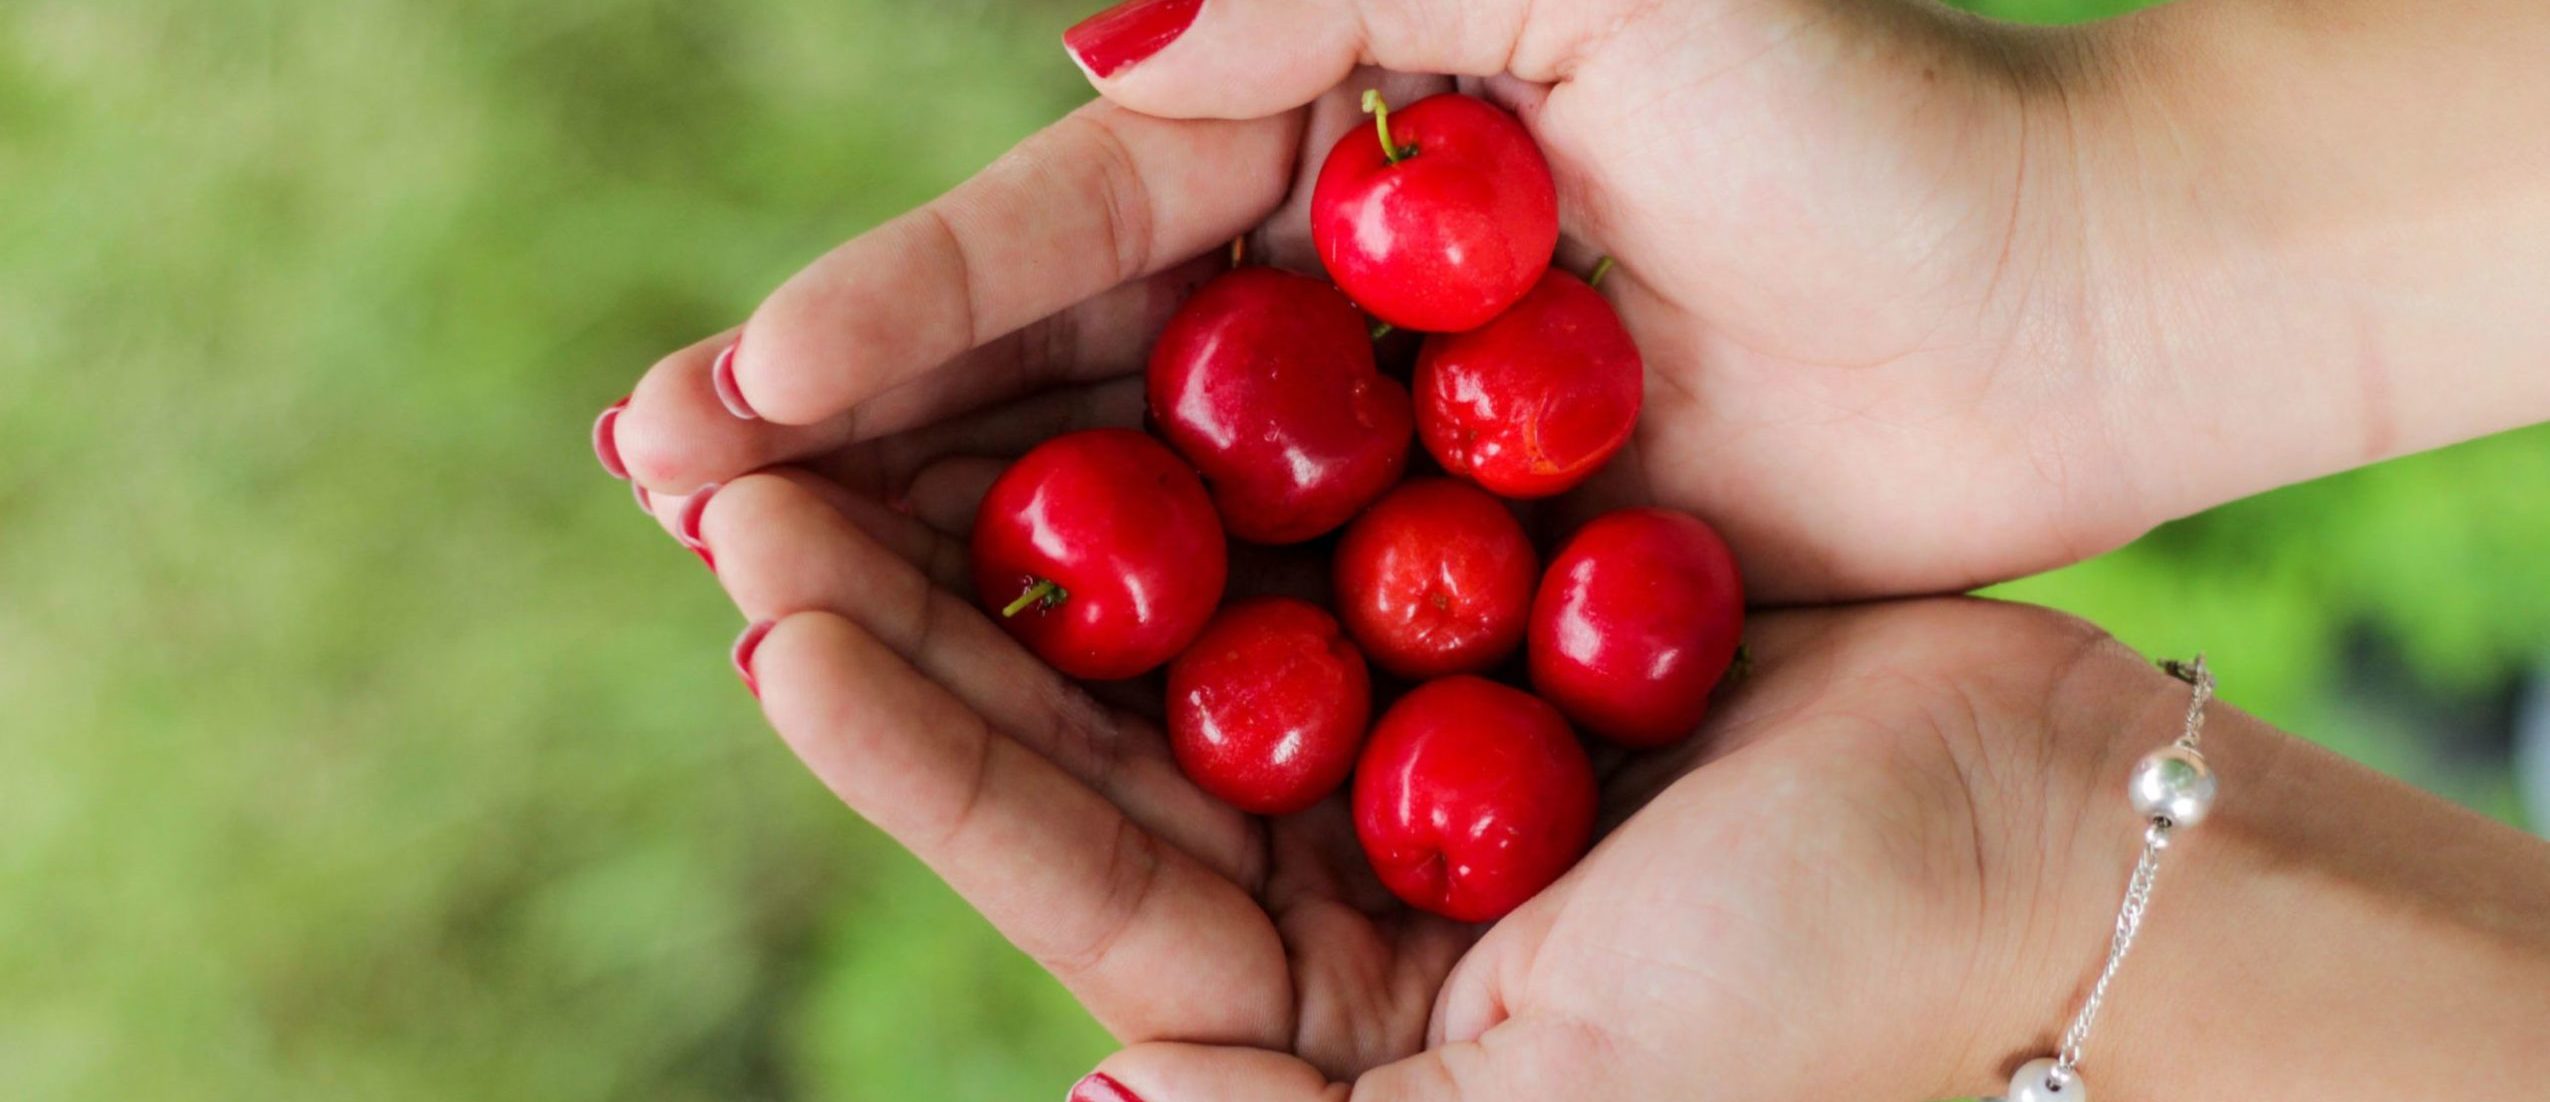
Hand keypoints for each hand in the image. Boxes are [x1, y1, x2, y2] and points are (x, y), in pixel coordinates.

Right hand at [606, 0, 2549, 602]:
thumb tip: (1089, 43)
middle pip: (1048, 381)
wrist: (2070, 296)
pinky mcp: (1456, 585)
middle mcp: (1321, 307)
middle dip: (857, 437)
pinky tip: (985, 715)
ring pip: (1121, 522)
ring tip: (761, 602)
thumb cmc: (1852, 113)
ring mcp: (1375, 459)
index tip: (735, 382)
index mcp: (1324, 150)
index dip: (893, 305)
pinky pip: (1263, 636)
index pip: (1065, 229)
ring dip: (943, 563)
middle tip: (666, 492)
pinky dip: (1127, 676)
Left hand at [695, 514, 2549, 1100]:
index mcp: (1307, 999)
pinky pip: (1299, 492)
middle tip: (728, 474)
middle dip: (904, 594)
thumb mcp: (1560, 1101)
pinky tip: (1075, 337)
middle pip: (1073, 712)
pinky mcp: (1466, 583)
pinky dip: (1193, 420)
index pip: (1064, 864)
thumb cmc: (1822, 995)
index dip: (913, 746)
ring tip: (841, 391)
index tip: (771, 630)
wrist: (2049, 842)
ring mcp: (1389, 710)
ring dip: (1009, 490)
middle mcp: (1322, 855)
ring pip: (1155, 587)